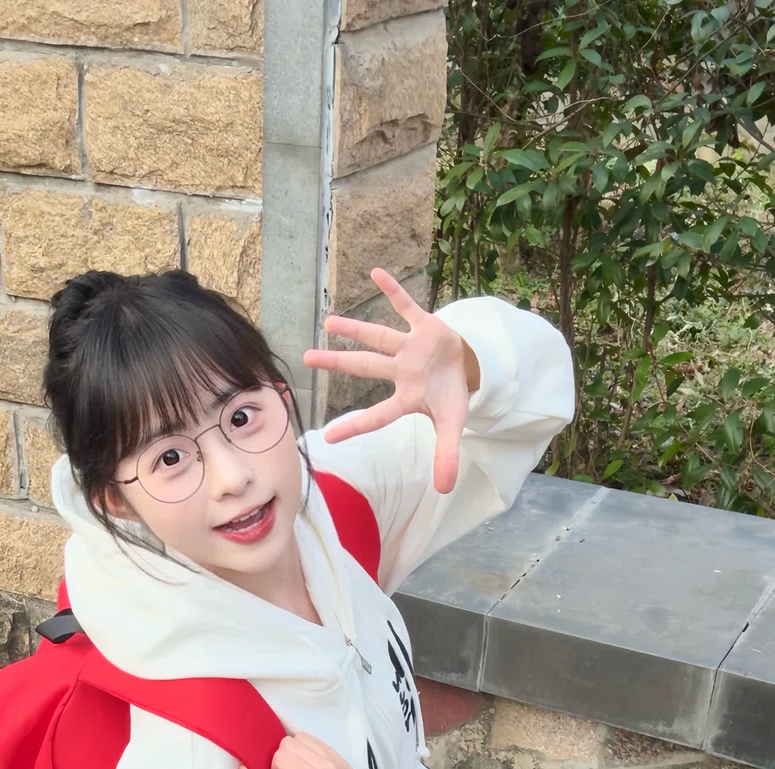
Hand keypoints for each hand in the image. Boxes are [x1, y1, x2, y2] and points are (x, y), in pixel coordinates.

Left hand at [302, 267, 479, 493]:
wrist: (468, 367)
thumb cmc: (450, 396)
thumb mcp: (451, 427)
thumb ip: (445, 455)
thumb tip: (445, 489)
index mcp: (405, 397)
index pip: (377, 415)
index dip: (355, 425)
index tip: (327, 437)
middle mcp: (400, 370)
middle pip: (366, 367)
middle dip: (339, 363)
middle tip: (307, 358)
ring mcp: (410, 347)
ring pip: (378, 336)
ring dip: (356, 329)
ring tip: (328, 322)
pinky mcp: (425, 325)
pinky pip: (407, 305)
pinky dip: (394, 291)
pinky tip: (375, 273)